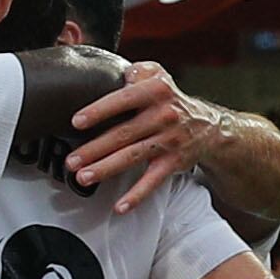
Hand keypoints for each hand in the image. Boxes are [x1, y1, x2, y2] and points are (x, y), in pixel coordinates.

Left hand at [63, 61, 208, 210]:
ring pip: (133, 157)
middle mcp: (164, 114)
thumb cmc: (170, 99)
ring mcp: (169, 140)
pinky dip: (137, 195)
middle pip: (123, 133)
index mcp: (156, 90)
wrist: (208, 125)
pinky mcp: (174, 162)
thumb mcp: (158, 75)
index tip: (76, 122)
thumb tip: (116, 74)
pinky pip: (153, 181)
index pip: (124, 99)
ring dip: (106, 169)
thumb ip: (136, 71)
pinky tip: (120, 207)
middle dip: (94, 149)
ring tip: (83, 178)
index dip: (99, 110)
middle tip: (71, 160)